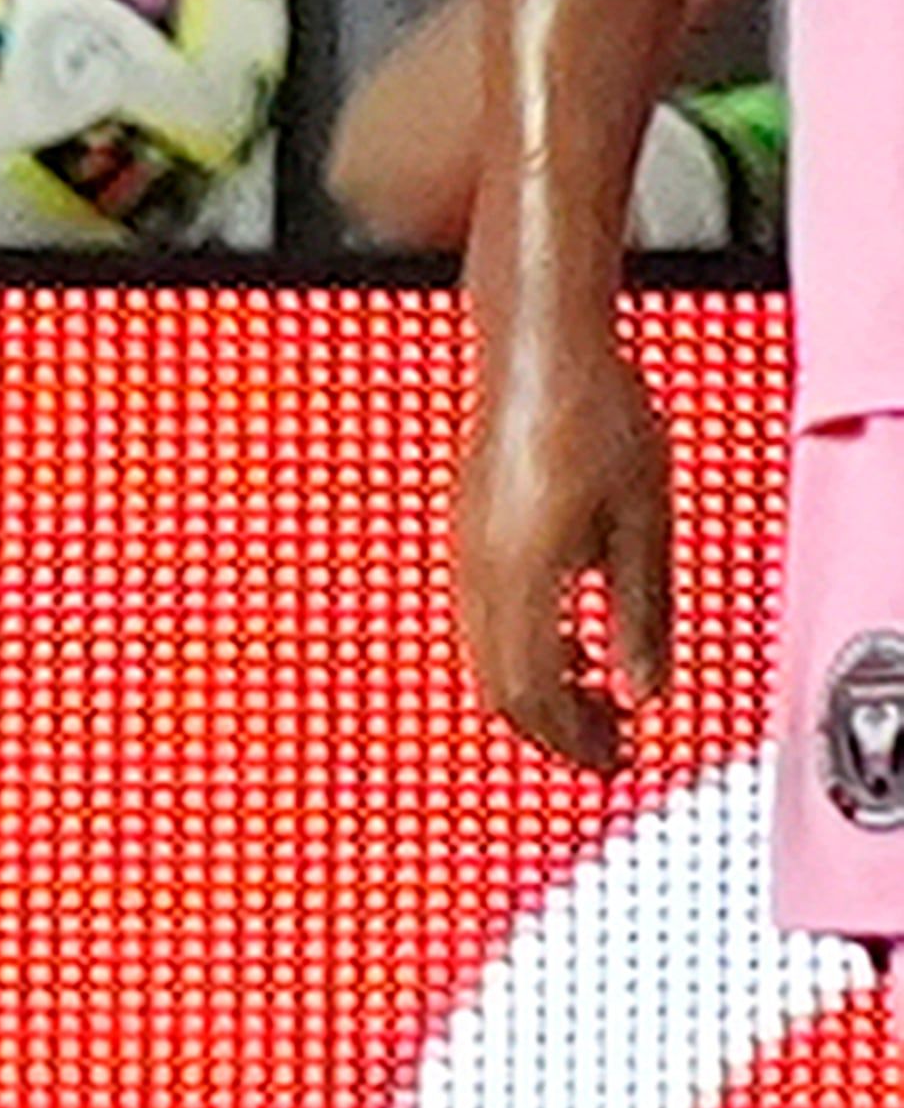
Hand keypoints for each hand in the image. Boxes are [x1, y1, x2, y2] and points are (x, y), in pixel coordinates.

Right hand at [456, 313, 672, 775]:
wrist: (538, 347)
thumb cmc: (595, 415)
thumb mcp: (643, 525)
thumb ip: (641, 619)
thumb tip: (643, 692)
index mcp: (525, 578)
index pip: (536, 695)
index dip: (575, 741)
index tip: (614, 760)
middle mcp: (480, 574)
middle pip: (500, 690)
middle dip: (553, 730)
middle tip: (606, 745)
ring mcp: (464, 553)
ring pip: (484, 659)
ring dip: (535, 692)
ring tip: (594, 694)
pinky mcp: (466, 533)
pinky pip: (480, 620)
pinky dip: (519, 651)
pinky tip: (564, 634)